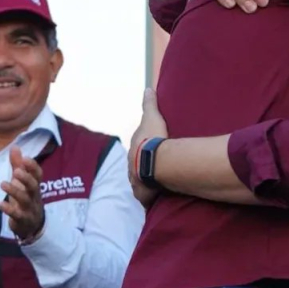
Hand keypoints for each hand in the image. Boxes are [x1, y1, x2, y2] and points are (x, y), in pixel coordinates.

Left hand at [0, 148, 44, 240]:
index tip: (25, 158)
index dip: (33, 167)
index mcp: (34, 186)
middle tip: (16, 171)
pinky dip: (10, 210)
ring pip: (25, 199)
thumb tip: (15, 147)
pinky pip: (18, 215)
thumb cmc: (26, 199)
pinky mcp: (23, 220)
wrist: (32, 225)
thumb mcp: (22, 182)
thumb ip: (18, 165)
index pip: (38, 174)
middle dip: (26, 178)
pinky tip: (1, 204)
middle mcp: (34, 196)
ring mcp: (30, 208)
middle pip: (33, 186)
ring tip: (3, 184)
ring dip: (15, 191)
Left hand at [128, 89, 167, 208]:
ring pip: (139, 183)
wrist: (152, 162)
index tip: (148, 150)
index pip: (135, 149)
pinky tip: (157, 199)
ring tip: (157, 185)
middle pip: (135, 168)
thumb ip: (149, 104)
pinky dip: (150, 198)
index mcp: (132, 149)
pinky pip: (147, 197)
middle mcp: (130, 166)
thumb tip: (147, 88)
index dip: (141, 149)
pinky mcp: (143, 194)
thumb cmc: (152, 138)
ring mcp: (136, 181)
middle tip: (152, 169)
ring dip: (145, 184)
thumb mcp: (152, 117)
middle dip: (140, 169)